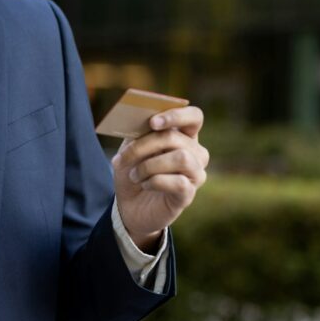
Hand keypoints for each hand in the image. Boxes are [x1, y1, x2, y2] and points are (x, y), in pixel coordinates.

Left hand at [111, 106, 208, 251]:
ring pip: (181, 158)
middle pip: (176, 137)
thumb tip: (142, 119)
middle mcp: (195, 153)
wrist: (129, 205)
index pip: (194, 116)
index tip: (153, 122)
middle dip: (144, 145)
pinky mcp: (189, 193)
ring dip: (149, 165)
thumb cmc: (133, 171)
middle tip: (123, 157)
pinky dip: (155, 182)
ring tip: (134, 175)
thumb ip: (139, 131)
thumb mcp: (131, 147)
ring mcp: (195, 174)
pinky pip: (178, 182)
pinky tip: (145, 185)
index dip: (176, 115)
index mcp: (183, 135)